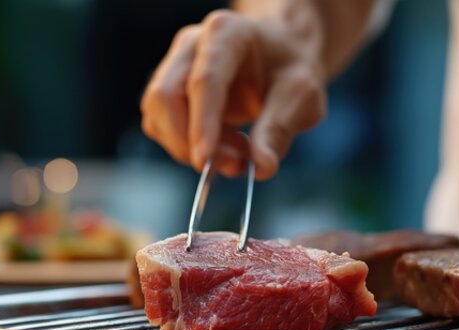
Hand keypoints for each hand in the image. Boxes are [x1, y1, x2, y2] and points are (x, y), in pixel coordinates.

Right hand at [140, 8, 326, 179]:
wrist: (278, 56)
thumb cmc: (288, 68)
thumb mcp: (300, 95)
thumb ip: (278, 129)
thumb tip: (261, 166)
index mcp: (226, 33)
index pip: (204, 80)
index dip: (201, 122)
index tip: (205, 160)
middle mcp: (191, 45)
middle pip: (166, 96)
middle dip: (189, 141)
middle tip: (234, 165)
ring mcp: (173, 66)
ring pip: (157, 115)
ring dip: (189, 148)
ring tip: (238, 153)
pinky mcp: (167, 91)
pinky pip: (160, 126)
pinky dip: (187, 147)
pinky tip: (223, 145)